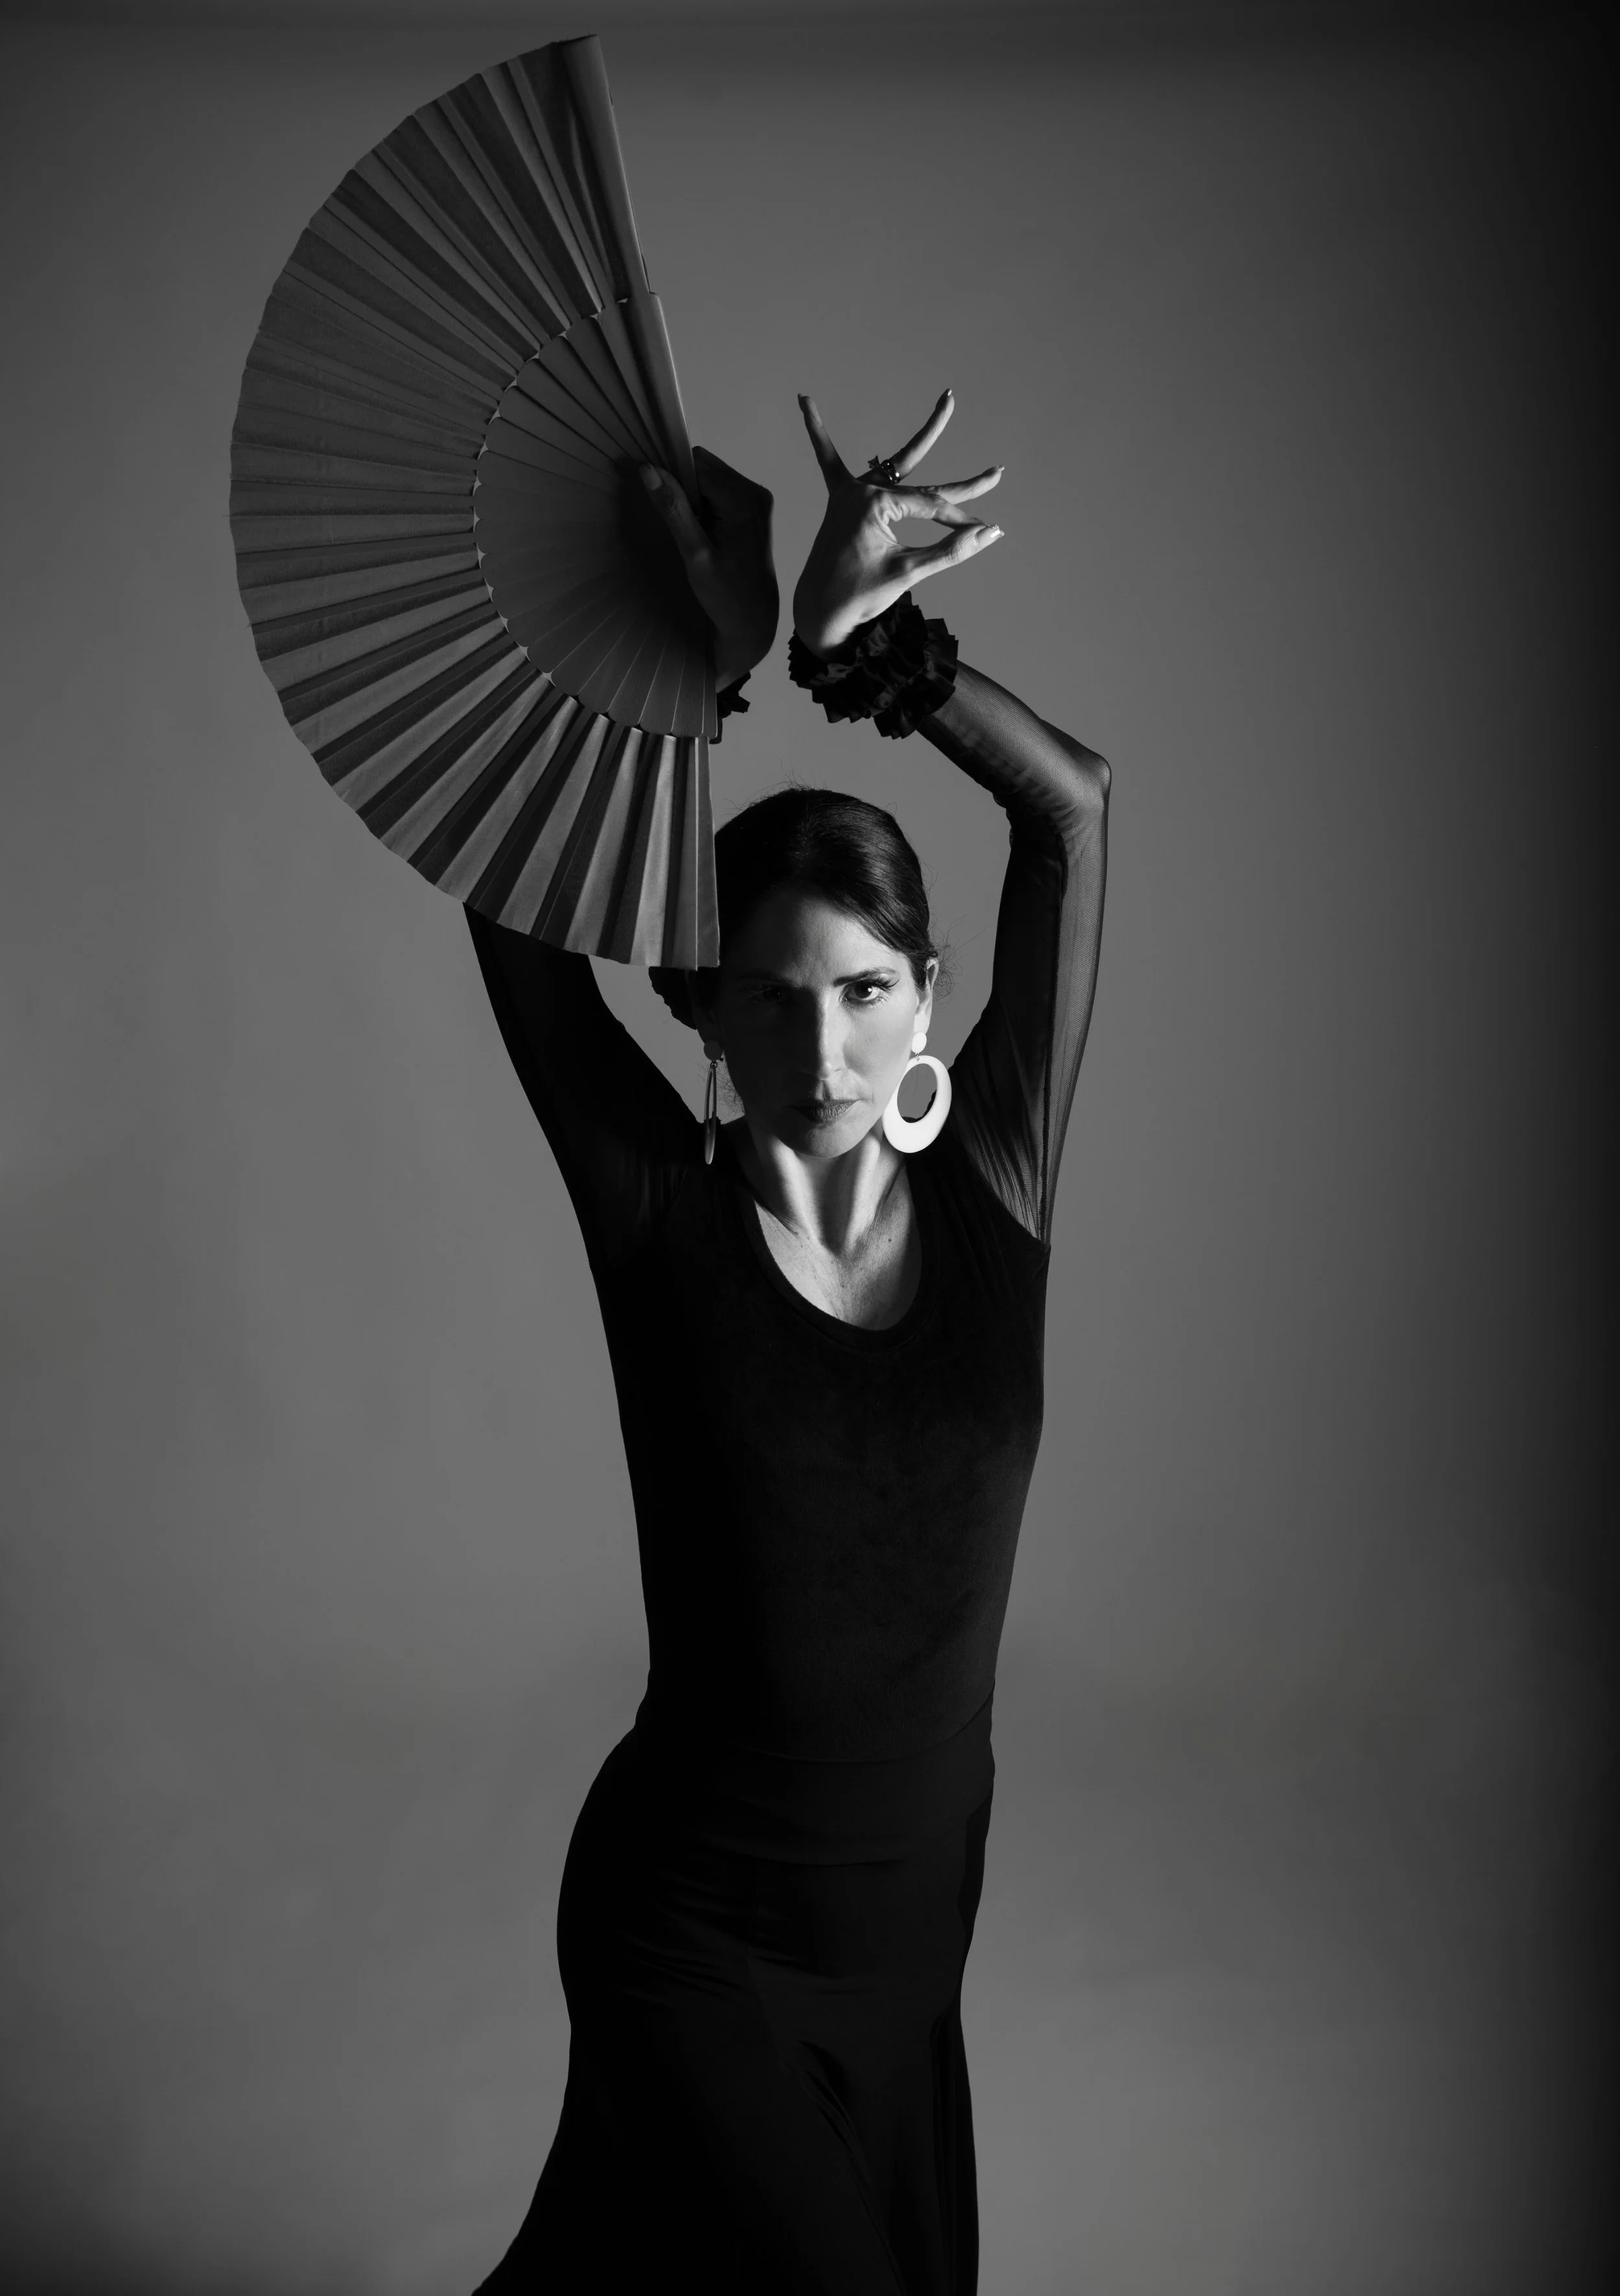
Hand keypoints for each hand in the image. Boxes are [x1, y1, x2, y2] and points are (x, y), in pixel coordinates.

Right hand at [639, 447, 778, 689]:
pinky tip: (709, 535)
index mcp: (743, 500)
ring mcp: (760, 500)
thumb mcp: (694, 554)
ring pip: (714, 479)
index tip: (668, 508)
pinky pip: (724, 492)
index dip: (677, 479)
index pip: (698, 464)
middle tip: (687, 528)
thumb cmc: (725, 595)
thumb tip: (648, 470)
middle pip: (708, 468)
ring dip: (698, 500)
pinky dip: (710, 507)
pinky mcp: (757, 510)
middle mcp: (756, 493)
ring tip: (698, 535)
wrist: (754, 621)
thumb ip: (673, 510)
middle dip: (689, 489)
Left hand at [792, 389, 1002, 653]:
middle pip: (922, 481)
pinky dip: (818, 433)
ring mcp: (848, 494)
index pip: (931, 507)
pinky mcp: (838, 503)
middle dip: (962, 482)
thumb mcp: (907, 572)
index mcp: (874, 504)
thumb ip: (950, 550)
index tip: (986, 530)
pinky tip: (805, 400)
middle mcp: (860, 490)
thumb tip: (991, 532)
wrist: (817, 615)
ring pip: (894, 464)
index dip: (959, 520)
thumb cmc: (859, 596)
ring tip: (947, 401)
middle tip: (996, 470)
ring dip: (922, 440)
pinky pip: (829, 463)